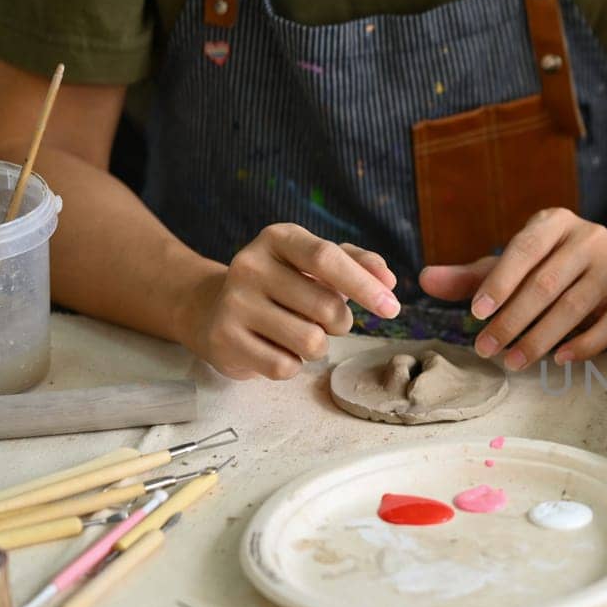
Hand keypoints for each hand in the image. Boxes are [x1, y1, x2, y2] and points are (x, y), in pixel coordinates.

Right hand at [178, 223, 399, 379]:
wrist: (214, 308)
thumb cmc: (284, 284)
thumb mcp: (317, 263)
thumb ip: (359, 263)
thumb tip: (388, 281)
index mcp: (278, 239)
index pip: (327, 258)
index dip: (365, 285)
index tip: (392, 308)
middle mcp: (250, 265)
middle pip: (326, 307)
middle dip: (341, 322)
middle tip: (327, 319)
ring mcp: (234, 303)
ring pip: (310, 342)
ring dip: (318, 345)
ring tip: (299, 332)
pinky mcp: (224, 340)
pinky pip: (285, 367)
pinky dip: (292, 364)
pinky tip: (275, 348)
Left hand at [419, 208, 606, 367]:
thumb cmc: (554, 270)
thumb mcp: (515, 267)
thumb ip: (472, 276)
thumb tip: (424, 280)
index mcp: (555, 223)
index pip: (524, 249)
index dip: (499, 282)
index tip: (475, 314)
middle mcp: (589, 239)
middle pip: (546, 283)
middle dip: (512, 320)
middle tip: (486, 348)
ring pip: (574, 307)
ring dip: (540, 338)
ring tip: (512, 361)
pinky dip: (582, 345)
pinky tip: (558, 359)